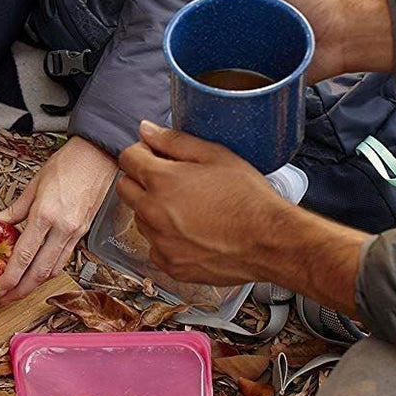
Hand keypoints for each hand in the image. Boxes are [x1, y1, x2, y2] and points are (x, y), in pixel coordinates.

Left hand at [0, 137, 116, 299]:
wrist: (98, 156)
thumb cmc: (69, 164)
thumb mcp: (34, 184)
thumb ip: (14, 208)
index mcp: (46, 214)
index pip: (24, 255)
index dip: (10, 277)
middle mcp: (62, 228)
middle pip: (40, 271)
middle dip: (21, 290)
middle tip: (6, 298)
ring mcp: (75, 232)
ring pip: (54, 269)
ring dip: (36, 284)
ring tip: (20, 289)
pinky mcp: (83, 233)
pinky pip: (65, 258)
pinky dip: (51, 270)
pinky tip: (40, 272)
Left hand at [117, 122, 365, 313]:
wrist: (270, 243)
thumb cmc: (248, 198)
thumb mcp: (215, 156)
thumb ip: (175, 141)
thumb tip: (146, 130)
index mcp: (161, 181)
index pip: (128, 159)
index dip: (143, 152)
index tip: (158, 156)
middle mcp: (153, 213)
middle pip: (126, 188)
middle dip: (142, 179)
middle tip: (172, 180)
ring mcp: (160, 243)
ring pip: (140, 218)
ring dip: (154, 209)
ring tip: (188, 208)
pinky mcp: (170, 265)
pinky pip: (156, 247)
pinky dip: (167, 238)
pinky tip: (192, 232)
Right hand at [193, 0, 393, 82]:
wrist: (340, 36)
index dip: (203, 2)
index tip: (209, 6)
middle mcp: (241, 20)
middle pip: (207, 26)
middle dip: (206, 29)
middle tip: (221, 30)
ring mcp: (246, 47)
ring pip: (214, 52)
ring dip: (215, 54)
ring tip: (226, 51)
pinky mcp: (253, 72)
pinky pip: (230, 76)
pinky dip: (226, 75)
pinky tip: (230, 71)